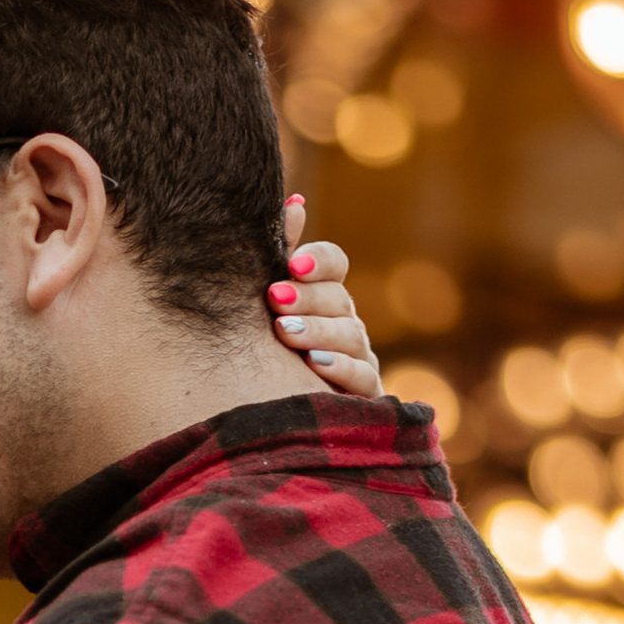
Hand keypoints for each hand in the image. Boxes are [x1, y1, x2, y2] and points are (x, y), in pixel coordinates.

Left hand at [270, 196, 381, 395]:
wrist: (263, 421)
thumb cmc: (260, 353)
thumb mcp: (264, 304)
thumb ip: (278, 255)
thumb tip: (294, 203)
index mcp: (321, 295)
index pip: (333, 264)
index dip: (317, 261)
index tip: (291, 265)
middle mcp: (344, 323)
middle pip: (340, 299)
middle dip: (309, 298)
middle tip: (275, 300)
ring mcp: (357, 359)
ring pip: (351, 335)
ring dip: (319, 331)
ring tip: (286, 333)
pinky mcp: (362, 396)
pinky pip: (362, 378)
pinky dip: (340, 368)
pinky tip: (314, 365)